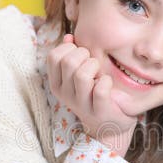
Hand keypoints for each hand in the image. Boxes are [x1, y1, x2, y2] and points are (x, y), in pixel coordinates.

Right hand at [46, 34, 136, 155]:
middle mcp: (65, 94)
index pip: (54, 56)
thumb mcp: (79, 76)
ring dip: (95, 67)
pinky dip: (106, 81)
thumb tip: (69, 37)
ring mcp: (81, 105)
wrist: (108, 125)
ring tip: (99, 73)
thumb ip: (72, 55)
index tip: (80, 56)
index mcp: (57, 83)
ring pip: (82, 75)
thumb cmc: (94, 94)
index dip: (70, 48)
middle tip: (93, 63)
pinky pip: (100, 89)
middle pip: (68, 61)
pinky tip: (107, 83)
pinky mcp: (99, 111)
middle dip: (85, 55)